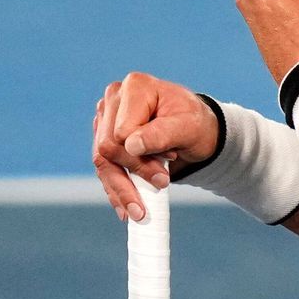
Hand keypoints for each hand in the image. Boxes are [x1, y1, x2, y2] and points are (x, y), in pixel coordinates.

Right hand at [92, 72, 217, 220]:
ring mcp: (106, 119)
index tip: (171, 157)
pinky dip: (117, 191)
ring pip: (102, 162)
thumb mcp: (190, 127)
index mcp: (136, 87)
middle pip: (108, 147)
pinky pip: (104, 169)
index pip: (122, 131)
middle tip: (164, 183)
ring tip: (140, 212)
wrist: (197, 133)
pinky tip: (127, 210)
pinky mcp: (105, 138)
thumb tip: (131, 145)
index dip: (144, 151)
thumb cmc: (196, 124)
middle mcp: (115, 99)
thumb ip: (163, 133)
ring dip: (123, 189)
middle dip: (135, 171)